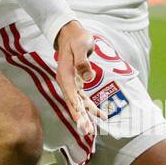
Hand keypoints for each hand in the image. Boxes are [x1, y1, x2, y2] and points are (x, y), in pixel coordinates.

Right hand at [53, 20, 105, 136]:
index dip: (77, 109)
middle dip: (80, 118)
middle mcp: (66, 81)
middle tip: (87, 132)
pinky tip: (100, 115)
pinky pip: (83, 98)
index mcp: (65, 74)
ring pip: (78, 103)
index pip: (71, 95)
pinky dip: (90, 107)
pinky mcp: (76, 82)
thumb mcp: (80, 45)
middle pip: (73, 103)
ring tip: (92, 130)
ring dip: (85, 116)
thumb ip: (82, 61)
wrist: (69, 32)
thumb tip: (87, 77)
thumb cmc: (76, 37)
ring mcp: (71, 83)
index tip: (82, 121)